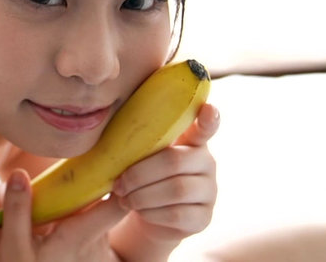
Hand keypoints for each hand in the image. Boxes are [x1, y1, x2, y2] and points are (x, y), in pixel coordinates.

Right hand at [0, 169, 126, 261]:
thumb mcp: (13, 247)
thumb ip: (17, 210)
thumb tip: (19, 173)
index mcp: (81, 236)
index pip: (118, 205)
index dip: (123, 180)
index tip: (112, 157)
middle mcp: (97, 243)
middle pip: (113, 202)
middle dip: (106, 179)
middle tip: (95, 154)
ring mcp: (98, 250)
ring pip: (103, 213)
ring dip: (95, 194)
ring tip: (86, 168)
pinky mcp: (94, 255)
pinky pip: (96, 224)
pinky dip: (88, 210)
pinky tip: (72, 198)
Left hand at [111, 103, 219, 247]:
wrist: (147, 213)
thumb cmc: (140, 175)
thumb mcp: (139, 154)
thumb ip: (139, 140)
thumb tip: (116, 137)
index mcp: (190, 140)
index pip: (206, 126)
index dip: (208, 119)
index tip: (208, 109)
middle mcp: (206, 162)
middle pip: (174, 161)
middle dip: (139, 174)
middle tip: (118, 184)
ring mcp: (209, 191)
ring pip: (176, 190)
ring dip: (142, 195)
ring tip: (123, 197)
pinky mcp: (204, 217)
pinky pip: (177, 214)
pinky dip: (151, 212)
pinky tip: (138, 210)